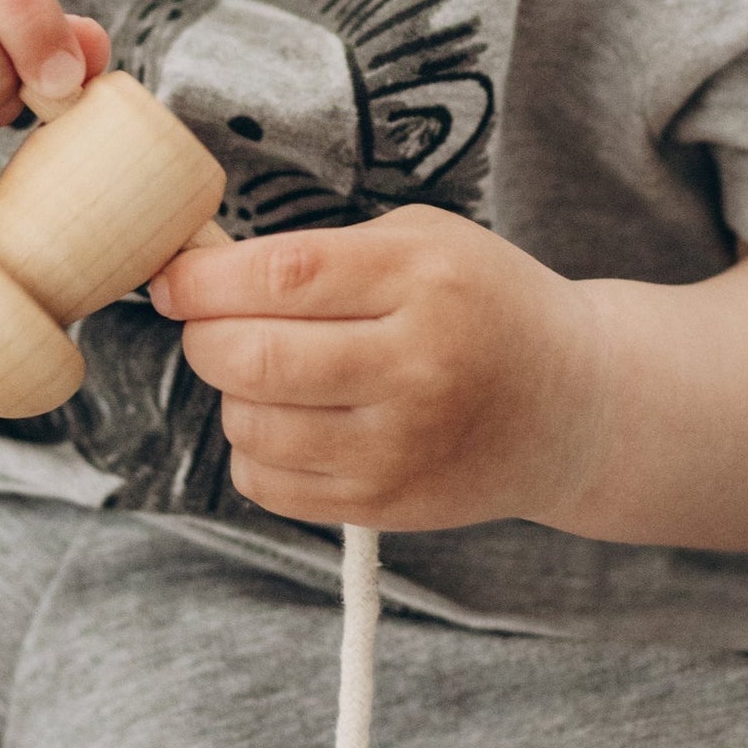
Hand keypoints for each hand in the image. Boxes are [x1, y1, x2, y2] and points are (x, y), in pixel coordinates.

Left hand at [149, 204, 603, 531]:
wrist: (574, 405)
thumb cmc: (484, 304)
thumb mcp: (425, 241)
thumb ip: (323, 251)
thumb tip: (203, 274)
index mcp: (424, 280)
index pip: (282, 276)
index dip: (204, 278)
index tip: (172, 276)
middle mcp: (416, 367)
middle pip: (253, 356)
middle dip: (203, 335)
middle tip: (208, 322)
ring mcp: (402, 447)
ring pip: (250, 424)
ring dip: (233, 393)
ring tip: (268, 370)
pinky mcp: (388, 505)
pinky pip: (267, 483)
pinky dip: (256, 448)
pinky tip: (293, 420)